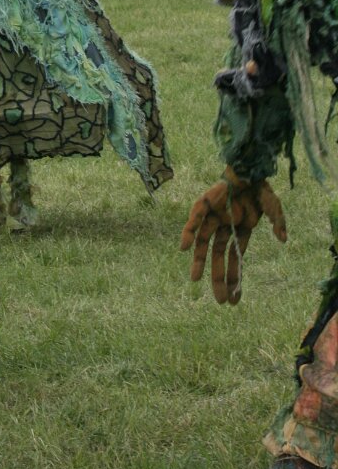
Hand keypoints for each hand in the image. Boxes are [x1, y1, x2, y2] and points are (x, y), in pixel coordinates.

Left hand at [180, 168, 285, 304]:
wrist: (247, 167)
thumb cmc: (259, 187)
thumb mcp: (273, 207)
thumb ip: (277, 222)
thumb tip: (283, 239)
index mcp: (239, 232)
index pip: (235, 259)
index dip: (234, 278)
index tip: (234, 299)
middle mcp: (224, 227)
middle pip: (218, 256)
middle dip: (218, 278)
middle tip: (219, 301)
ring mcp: (213, 217)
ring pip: (203, 243)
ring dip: (199, 261)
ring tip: (195, 280)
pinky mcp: (203, 204)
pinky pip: (194, 220)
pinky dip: (189, 233)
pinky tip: (185, 248)